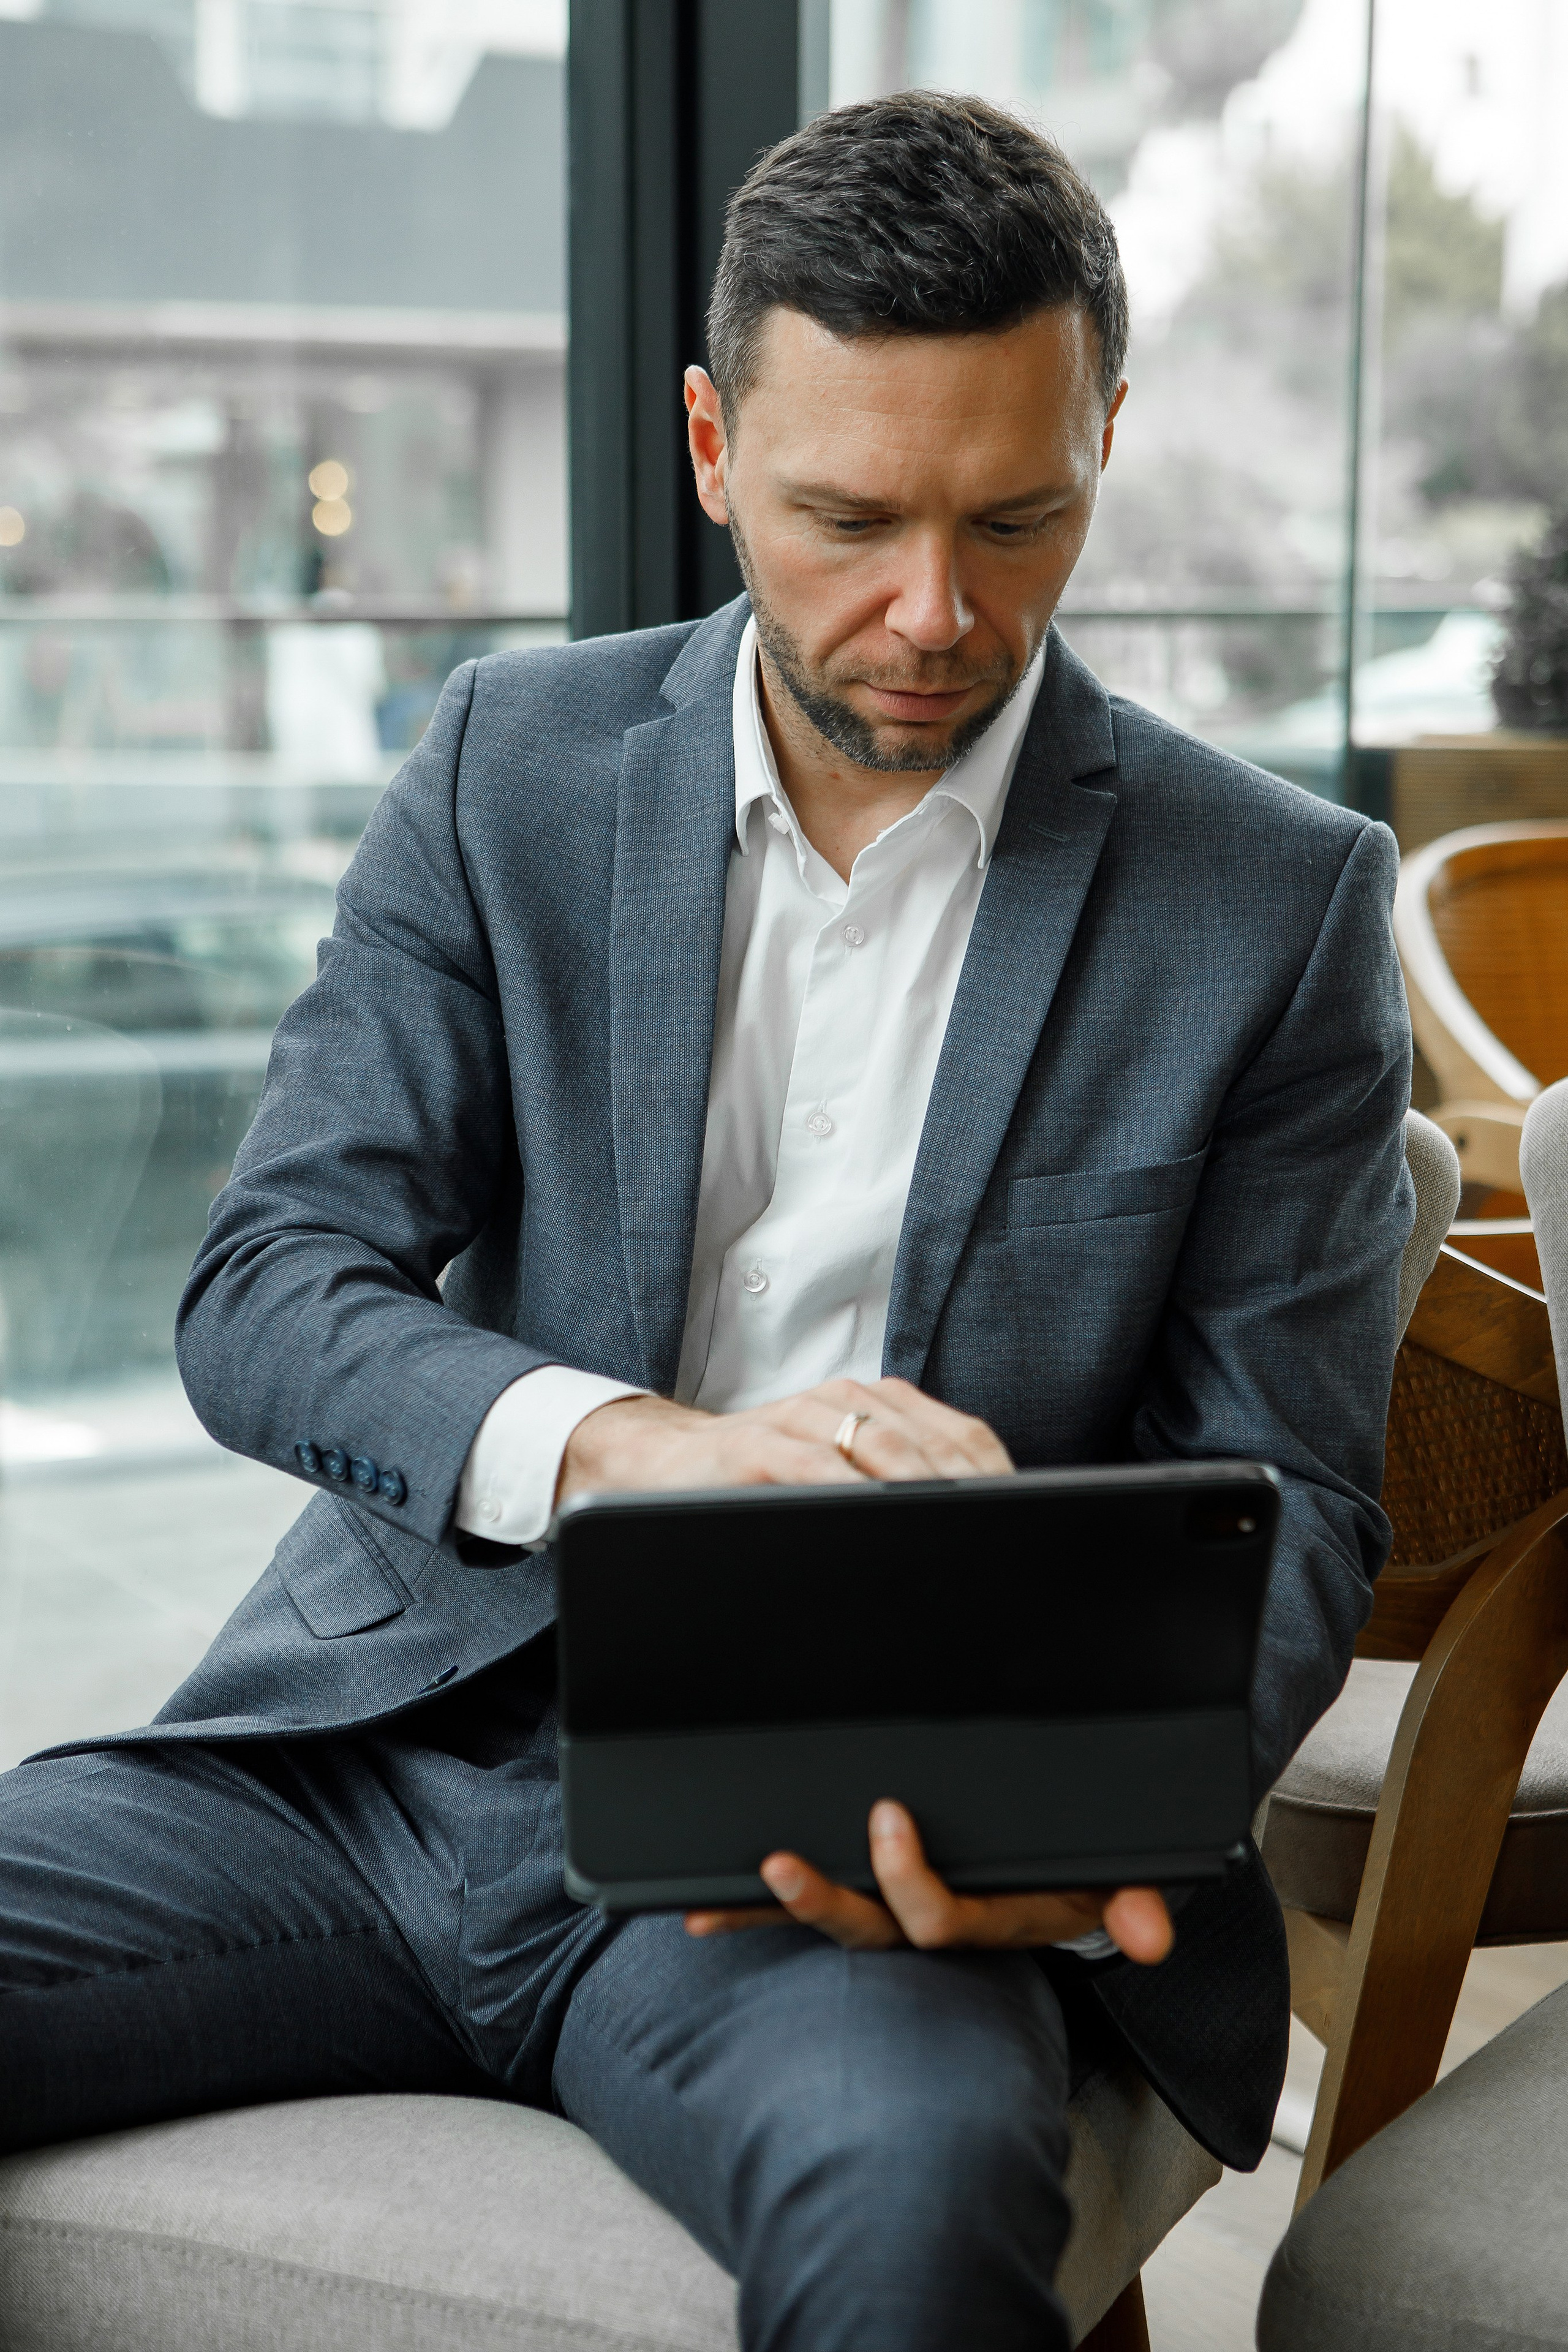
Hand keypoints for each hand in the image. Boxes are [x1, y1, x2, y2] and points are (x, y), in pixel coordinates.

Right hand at [555, 1375, 1011, 1506]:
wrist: (664, 1467)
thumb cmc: (761, 1481)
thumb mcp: (837, 1478)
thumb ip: (894, 1489)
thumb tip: (971, 1537)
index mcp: (875, 1405)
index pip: (960, 1436)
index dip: (997, 1479)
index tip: (1026, 1521)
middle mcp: (843, 1401)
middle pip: (931, 1444)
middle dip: (971, 1492)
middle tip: (999, 1539)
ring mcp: (799, 1419)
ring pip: (881, 1446)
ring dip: (924, 1488)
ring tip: (955, 1529)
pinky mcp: (756, 1446)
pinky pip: (813, 1465)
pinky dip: (850, 1490)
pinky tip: (876, 1518)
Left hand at [686, 1800, 1173, 1964]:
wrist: (1070, 1874)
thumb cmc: (1085, 1864)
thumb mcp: (1114, 1874)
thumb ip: (1131, 1898)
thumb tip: (1152, 1935)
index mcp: (989, 1915)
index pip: (939, 1919)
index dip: (908, 1881)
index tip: (888, 1819)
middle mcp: (934, 1919)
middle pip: (870, 1928)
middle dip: (824, 1901)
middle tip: (782, 1864)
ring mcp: (895, 1910)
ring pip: (834, 1920)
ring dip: (774, 1912)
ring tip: (716, 1901)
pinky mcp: (867, 1894)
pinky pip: (807, 1908)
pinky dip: (752, 1911)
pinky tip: (701, 1908)